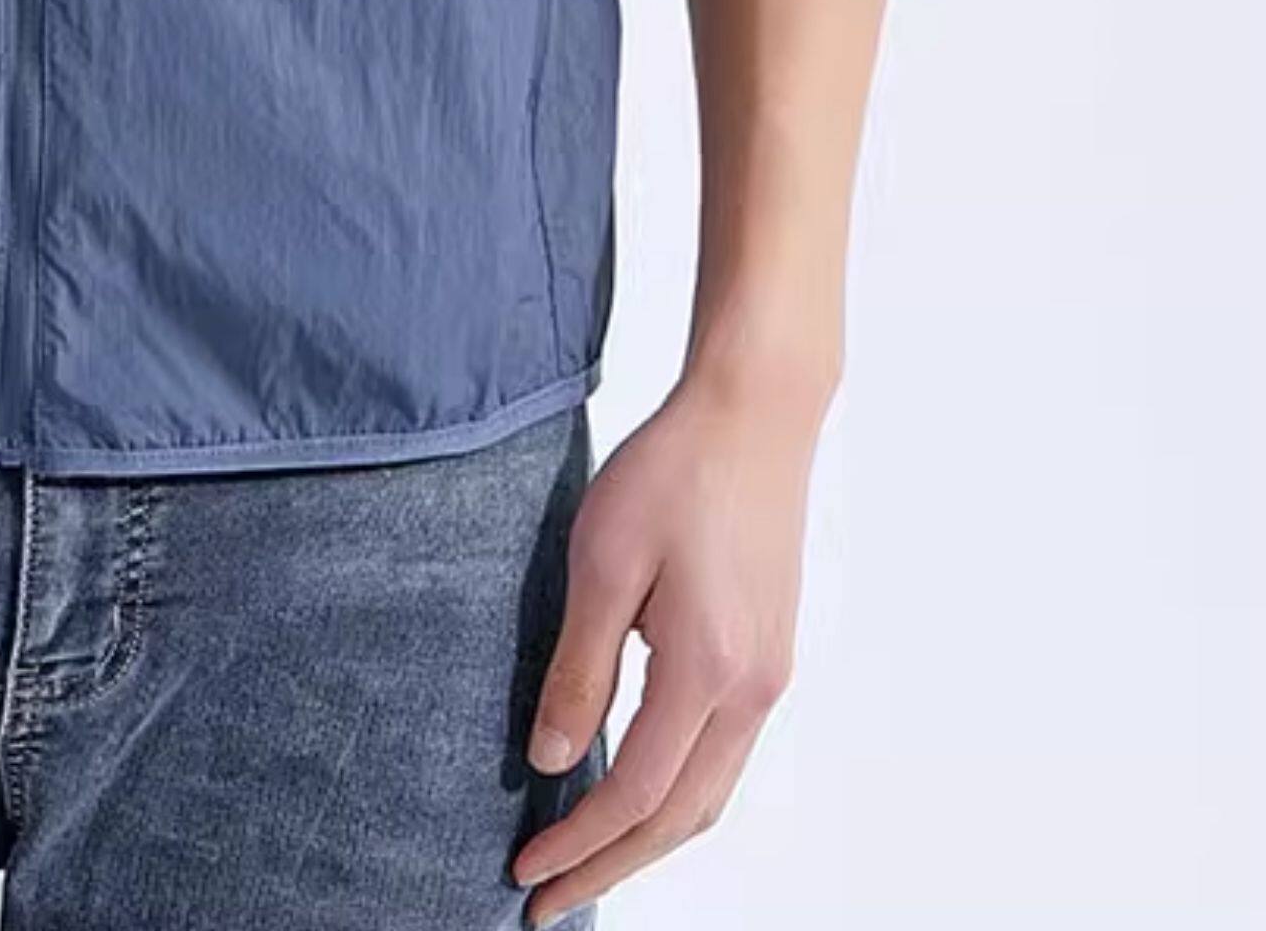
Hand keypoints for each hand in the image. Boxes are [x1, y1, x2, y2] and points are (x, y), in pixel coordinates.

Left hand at [511, 365, 822, 925]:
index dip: (577, 844)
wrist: (756, 412)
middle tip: (547, 898)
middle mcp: (751, 690)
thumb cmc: (673, 469)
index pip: (634, 796)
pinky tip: (635, 790)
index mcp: (707, 672)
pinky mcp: (769, 655)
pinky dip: (676, 795)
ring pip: (709, 795)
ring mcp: (770, 677)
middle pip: (680, 818)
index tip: (524, 871)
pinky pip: (723, 756)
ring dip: (647, 840)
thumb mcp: (604, 561)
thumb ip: (579, 668)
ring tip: (586, 859)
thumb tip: (549, 760)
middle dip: (611, 866)